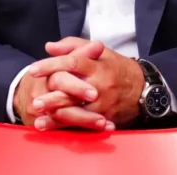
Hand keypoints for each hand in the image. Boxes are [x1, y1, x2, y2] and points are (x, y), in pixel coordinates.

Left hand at [30, 37, 145, 129]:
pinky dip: (68, 128)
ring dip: (56, 117)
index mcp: (96, 64)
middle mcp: (99, 83)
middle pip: (73, 90)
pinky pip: (85, 125)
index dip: (51, 65)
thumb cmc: (116, 67)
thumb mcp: (98, 51)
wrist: (143, 88)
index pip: (72, 62)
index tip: (33, 70)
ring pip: (77, 111)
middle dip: (52, 97)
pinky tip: (53, 129)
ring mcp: (103, 102)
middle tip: (34, 101)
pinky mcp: (105, 117)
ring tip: (38, 119)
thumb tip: (49, 47)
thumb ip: (72, 46)